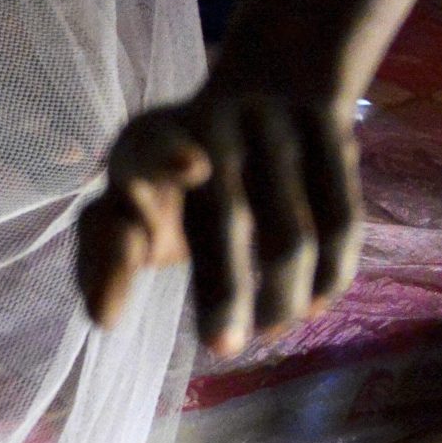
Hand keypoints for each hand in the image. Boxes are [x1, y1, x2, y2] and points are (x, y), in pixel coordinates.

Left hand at [75, 82, 359, 354]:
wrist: (264, 96)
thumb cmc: (174, 183)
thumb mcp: (130, 205)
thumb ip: (105, 254)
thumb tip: (101, 316)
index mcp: (148, 139)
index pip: (151, 149)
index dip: (166, 162)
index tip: (191, 174)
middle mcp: (213, 119)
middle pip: (228, 214)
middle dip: (224, 289)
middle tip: (220, 346)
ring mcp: (277, 121)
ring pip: (289, 234)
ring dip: (280, 297)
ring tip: (266, 329)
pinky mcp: (330, 131)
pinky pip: (340, 221)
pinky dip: (328, 275)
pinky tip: (312, 305)